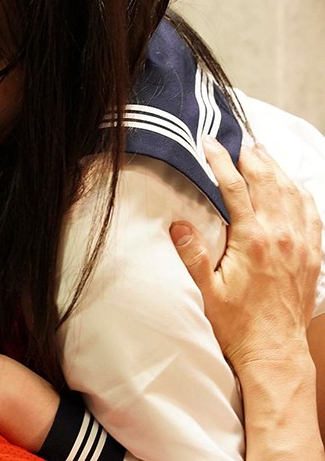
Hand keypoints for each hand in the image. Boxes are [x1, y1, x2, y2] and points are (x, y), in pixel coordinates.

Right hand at [169, 138, 321, 368]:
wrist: (274, 350)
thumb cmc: (238, 323)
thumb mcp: (206, 290)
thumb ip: (193, 254)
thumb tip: (178, 224)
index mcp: (253, 240)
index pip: (235, 188)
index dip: (221, 161)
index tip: (210, 143)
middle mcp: (281, 235)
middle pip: (268, 181)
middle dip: (252, 156)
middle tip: (238, 139)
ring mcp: (301, 243)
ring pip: (292, 192)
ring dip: (276, 168)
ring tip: (262, 152)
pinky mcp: (311, 253)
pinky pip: (311, 211)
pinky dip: (300, 191)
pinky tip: (292, 184)